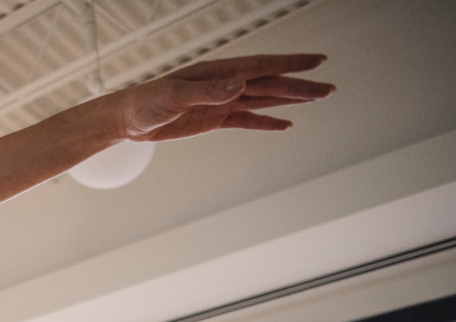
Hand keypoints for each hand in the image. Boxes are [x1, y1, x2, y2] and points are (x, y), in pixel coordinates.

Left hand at [109, 54, 333, 142]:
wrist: (127, 118)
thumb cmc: (146, 102)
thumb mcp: (174, 96)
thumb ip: (208, 91)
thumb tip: (240, 83)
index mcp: (217, 72)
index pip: (261, 66)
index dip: (290, 65)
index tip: (317, 62)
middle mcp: (224, 83)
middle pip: (269, 84)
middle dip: (299, 86)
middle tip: (329, 88)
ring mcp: (221, 101)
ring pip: (263, 99)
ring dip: (289, 100)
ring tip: (317, 98)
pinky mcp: (214, 119)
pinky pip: (246, 119)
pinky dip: (266, 121)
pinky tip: (285, 124)